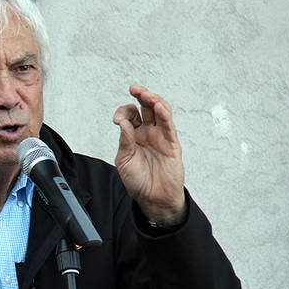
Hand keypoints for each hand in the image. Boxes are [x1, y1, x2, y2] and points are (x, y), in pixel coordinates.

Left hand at [112, 85, 185, 224]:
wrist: (152, 199)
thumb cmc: (137, 181)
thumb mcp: (124, 160)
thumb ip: (124, 141)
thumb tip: (123, 123)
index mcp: (133, 135)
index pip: (130, 115)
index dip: (123, 113)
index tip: (117, 120)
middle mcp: (147, 133)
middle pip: (146, 108)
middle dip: (141, 95)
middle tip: (135, 89)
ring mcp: (160, 137)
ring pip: (160, 112)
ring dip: (154, 100)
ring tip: (146, 94)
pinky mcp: (172, 144)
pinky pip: (169, 126)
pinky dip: (164, 115)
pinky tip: (158, 107)